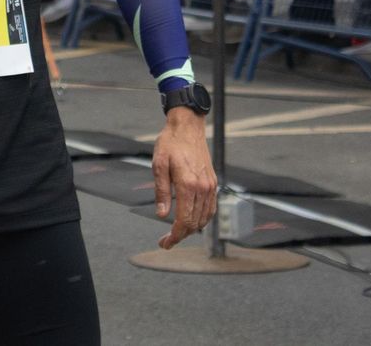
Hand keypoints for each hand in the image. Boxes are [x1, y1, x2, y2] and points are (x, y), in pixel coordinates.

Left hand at [151, 107, 216, 248]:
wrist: (187, 127)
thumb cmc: (169, 143)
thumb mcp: (158, 165)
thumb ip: (161, 191)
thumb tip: (161, 215)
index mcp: (188, 184)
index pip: (184, 220)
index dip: (174, 236)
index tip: (164, 243)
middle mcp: (203, 188)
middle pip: (195, 223)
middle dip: (180, 236)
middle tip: (165, 241)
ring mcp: (210, 186)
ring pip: (204, 218)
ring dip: (191, 229)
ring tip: (176, 233)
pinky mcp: (213, 182)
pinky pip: (210, 208)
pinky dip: (202, 219)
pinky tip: (192, 221)